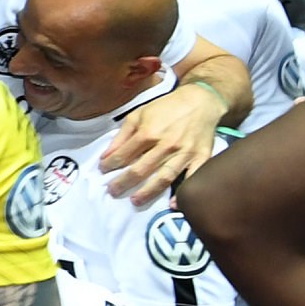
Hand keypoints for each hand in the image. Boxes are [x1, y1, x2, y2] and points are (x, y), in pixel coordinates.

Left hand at [99, 81, 219, 203]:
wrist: (200, 101)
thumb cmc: (166, 108)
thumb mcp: (138, 115)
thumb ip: (122, 136)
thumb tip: (106, 156)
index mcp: (149, 133)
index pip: (124, 155)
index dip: (110, 165)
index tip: (102, 171)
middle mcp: (166, 145)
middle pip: (141, 169)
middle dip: (124, 182)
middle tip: (113, 191)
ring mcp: (185, 153)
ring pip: (164, 177)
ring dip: (148, 191)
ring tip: (135, 201)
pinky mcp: (202, 157)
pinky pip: (193, 177)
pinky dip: (184, 192)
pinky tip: (174, 204)